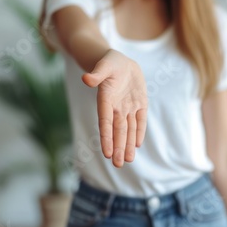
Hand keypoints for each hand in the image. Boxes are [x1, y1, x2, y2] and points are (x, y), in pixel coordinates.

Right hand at [82, 49, 147, 167]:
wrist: (120, 61)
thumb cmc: (109, 62)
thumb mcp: (104, 64)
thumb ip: (96, 74)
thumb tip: (86, 79)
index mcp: (106, 99)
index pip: (105, 123)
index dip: (106, 138)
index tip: (106, 153)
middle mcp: (117, 107)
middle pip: (118, 130)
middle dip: (118, 147)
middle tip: (117, 165)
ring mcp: (129, 106)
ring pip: (129, 128)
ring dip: (127, 144)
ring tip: (127, 160)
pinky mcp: (140, 103)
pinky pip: (140, 120)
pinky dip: (139, 131)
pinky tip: (137, 145)